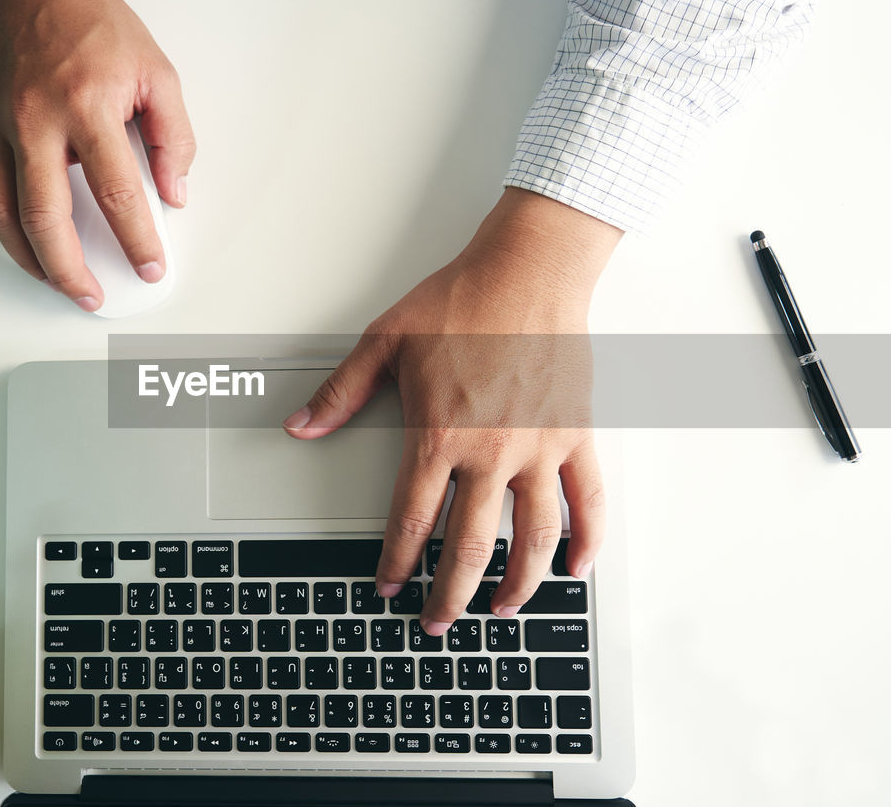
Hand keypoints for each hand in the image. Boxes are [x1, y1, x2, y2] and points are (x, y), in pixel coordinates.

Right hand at [0, 0, 194, 310]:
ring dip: (30, 258)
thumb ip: (172, 136)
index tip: (150, 265)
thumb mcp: (157, 73)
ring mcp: (1, 126)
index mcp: (87, 107)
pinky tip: (19, 239)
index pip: (116, 193)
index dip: (137, 240)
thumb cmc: (94, 24)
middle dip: (70, 270)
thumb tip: (174, 189)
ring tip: (56, 279)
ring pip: (4, 213)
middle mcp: (37, 121)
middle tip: (91, 294)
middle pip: (46, 218)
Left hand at [284, 188, 620, 633]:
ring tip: (501, 610)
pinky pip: (588, 500)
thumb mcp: (385, 341)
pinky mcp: (577, 435)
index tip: (387, 584)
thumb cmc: (462, 300)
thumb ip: (342, 391)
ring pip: (533, 538)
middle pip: (468, 546)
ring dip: (517, 584)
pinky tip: (577, 568)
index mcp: (440, 435)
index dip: (395, 560)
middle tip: (437, 620)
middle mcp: (492, 452)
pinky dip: (587, 540)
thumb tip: (302, 424)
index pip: (412, 519)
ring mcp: (539, 448)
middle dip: (449, 594)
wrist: (527, 269)